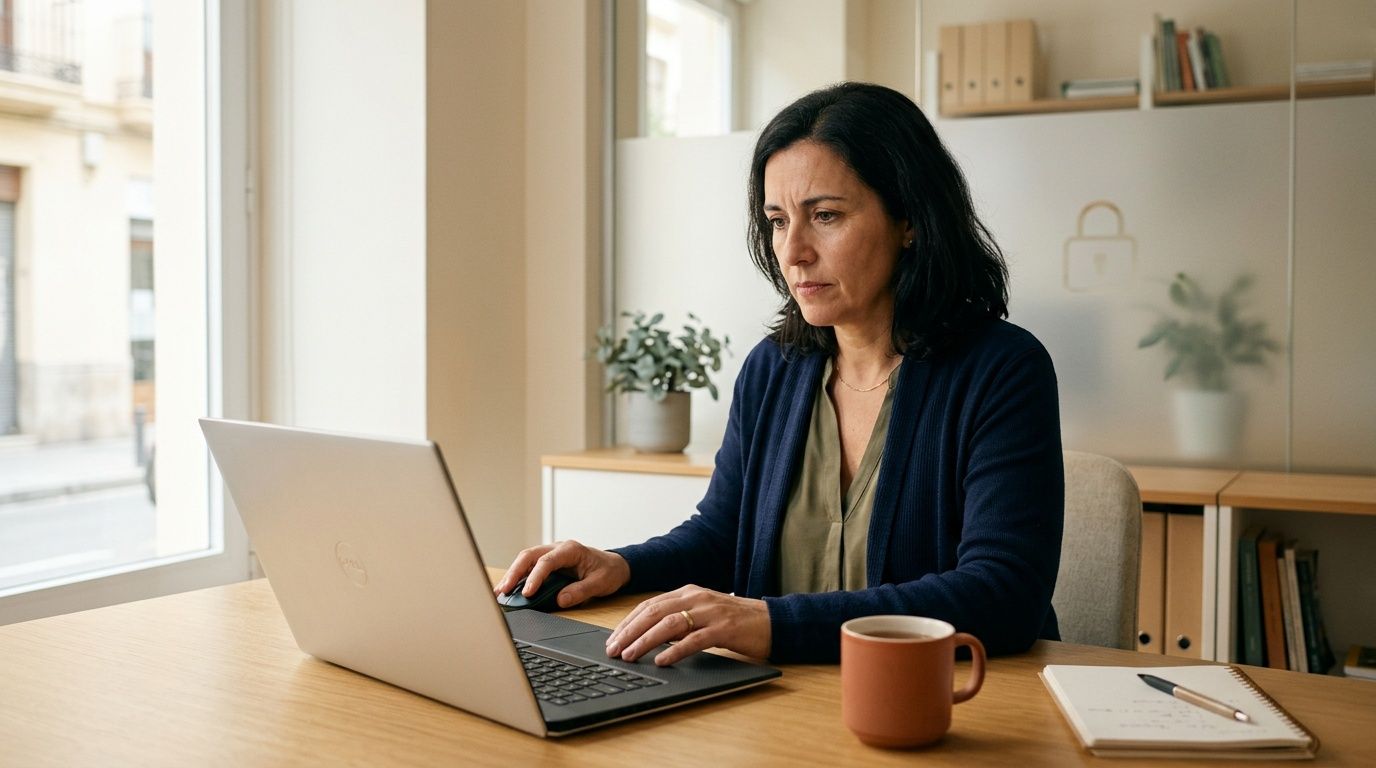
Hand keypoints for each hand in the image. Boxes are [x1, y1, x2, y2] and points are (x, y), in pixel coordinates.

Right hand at [493, 540, 629, 608]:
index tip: (527, 593)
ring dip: (512, 574)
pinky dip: (518, 577)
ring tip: (500, 591)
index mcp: (571, 550)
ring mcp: (551, 553)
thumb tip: (560, 600)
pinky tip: (508, 589)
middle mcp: (557, 548)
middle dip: (514, 572)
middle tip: (503, 590)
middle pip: (529, 556)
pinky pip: (529, 566)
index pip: (547, 561)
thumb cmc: (608, 571)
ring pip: (525, 559)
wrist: (614, 565)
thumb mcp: (600, 583)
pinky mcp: (547, 562)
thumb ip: (581, 591)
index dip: (535, 577)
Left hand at [604, 585, 770, 665]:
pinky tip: (662, 660)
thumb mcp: (701, 615)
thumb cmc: (734, 622)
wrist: (772, 622)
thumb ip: (678, 620)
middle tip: (614, 649)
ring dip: (646, 641)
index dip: (628, 622)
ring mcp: (711, 612)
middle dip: (630, 631)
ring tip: (630, 655)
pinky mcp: (724, 628)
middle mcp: (696, 598)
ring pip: (670, 624)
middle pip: (654, 612)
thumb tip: (646, 636)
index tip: (612, 639)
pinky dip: (675, 651)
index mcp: (688, 592)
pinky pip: (695, 640)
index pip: (649, 605)